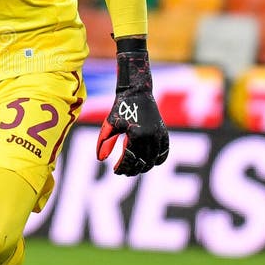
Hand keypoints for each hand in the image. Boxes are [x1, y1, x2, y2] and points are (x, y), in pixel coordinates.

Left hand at [96, 38, 168, 175]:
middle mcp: (149, 136)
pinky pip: (164, 152)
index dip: (122, 167)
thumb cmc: (120, 107)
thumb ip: (104, 142)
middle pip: (142, 162)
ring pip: (154, 160)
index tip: (115, 171)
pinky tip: (150, 163)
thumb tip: (100, 159)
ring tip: (135, 169)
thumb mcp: (109, 124)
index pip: (129, 159)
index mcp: (135, 134)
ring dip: (144, 167)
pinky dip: (158, 159)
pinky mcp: (163, 132)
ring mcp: (158, 134)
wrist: (137, 92)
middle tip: (124, 172)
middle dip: (133, 170)